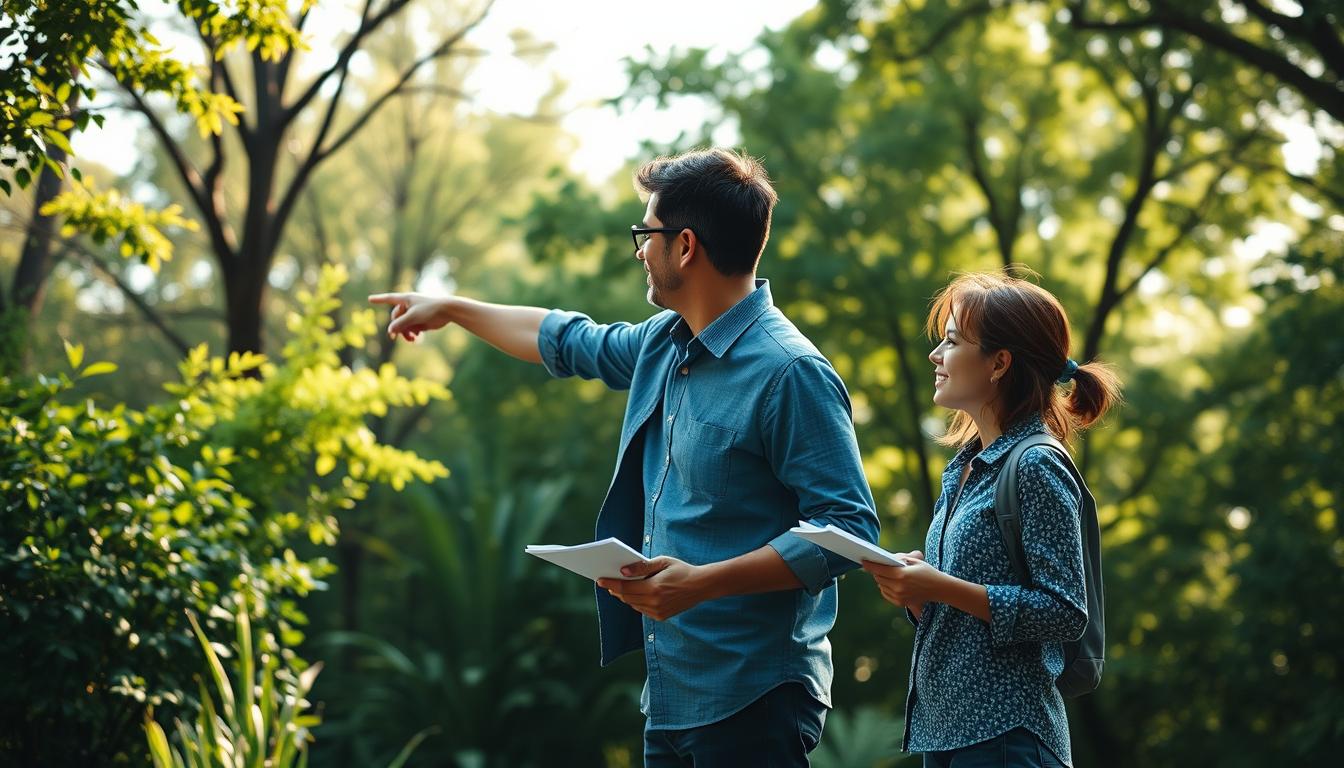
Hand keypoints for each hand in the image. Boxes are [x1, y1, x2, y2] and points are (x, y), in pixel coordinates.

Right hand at [368, 292, 450, 341]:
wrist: (448, 311)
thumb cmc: (431, 309)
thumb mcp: (413, 317)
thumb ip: (400, 324)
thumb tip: (390, 331)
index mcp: (406, 299)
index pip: (389, 299)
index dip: (379, 299)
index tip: (369, 299)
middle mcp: (409, 306)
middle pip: (396, 318)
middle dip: (397, 328)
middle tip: (395, 337)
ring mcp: (414, 314)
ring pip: (403, 326)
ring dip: (405, 333)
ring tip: (412, 339)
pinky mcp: (420, 321)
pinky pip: (411, 329)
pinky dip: (412, 334)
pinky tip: (417, 338)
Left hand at [597, 557, 713, 620]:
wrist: (701, 586)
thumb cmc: (681, 570)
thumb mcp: (662, 561)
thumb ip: (642, 566)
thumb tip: (622, 571)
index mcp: (654, 588)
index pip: (625, 587)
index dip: (610, 583)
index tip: (599, 579)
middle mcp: (654, 602)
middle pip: (626, 597)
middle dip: (615, 590)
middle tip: (607, 583)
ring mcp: (658, 611)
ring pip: (633, 604)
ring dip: (624, 596)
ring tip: (618, 588)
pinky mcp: (661, 616)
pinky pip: (642, 609)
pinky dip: (635, 602)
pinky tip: (634, 594)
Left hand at [862, 550, 944, 609]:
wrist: (939, 589)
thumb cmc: (927, 572)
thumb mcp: (914, 561)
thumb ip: (899, 559)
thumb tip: (885, 558)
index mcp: (901, 574)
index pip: (880, 569)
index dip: (870, 565)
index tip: (863, 561)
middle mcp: (898, 587)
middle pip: (879, 577)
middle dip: (876, 571)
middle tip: (875, 565)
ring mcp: (899, 596)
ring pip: (881, 585)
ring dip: (881, 579)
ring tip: (885, 574)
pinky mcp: (900, 603)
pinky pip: (885, 593)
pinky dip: (885, 587)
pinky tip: (891, 582)